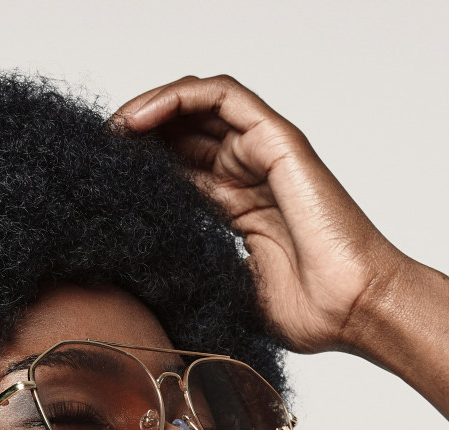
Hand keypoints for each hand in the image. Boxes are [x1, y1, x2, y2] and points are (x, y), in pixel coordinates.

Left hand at [114, 76, 409, 355]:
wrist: (354, 311)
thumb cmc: (310, 313)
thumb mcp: (227, 289)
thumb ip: (192, 270)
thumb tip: (138, 280)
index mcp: (238, 204)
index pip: (177, 166)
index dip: (135, 165)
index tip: (94, 179)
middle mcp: (250, 172)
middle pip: (182, 130)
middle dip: (135, 133)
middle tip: (94, 149)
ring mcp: (265, 154)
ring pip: (198, 104)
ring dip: (150, 107)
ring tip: (113, 128)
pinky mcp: (278, 141)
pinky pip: (222, 96)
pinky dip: (177, 96)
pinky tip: (140, 118)